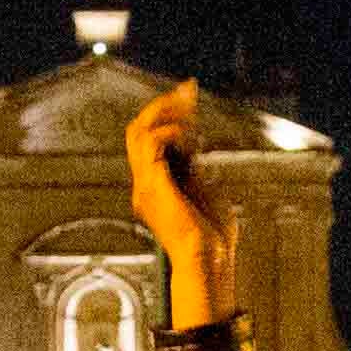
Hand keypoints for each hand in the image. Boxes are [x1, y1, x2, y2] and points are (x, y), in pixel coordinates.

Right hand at [123, 82, 234, 328]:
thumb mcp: (204, 190)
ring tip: (191, 114)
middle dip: (162, 105)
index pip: (149, 139)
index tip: (189, 95)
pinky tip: (191, 139)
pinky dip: (171, 131)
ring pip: (138, 131)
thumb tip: (193, 145)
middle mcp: (144, 183)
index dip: (167, 113)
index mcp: (154, 186)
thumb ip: (193, 168)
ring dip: (166, 114)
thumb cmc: (213, 237)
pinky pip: (151, 142)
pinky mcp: (153, 185)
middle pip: (137, 130)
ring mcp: (145, 185)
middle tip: (188, 90)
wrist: (209, 260)